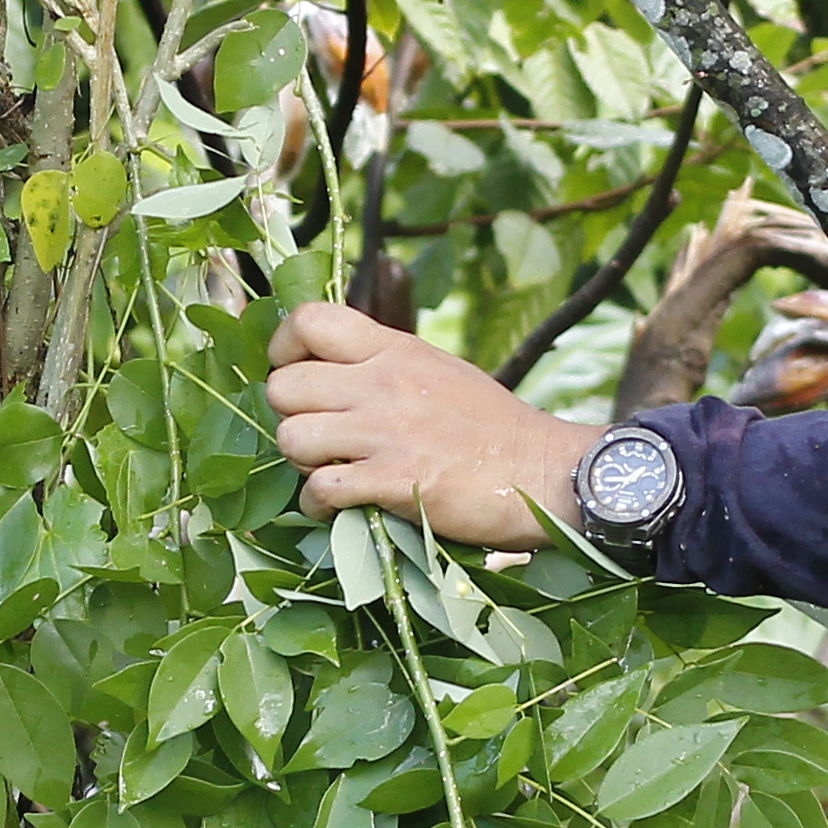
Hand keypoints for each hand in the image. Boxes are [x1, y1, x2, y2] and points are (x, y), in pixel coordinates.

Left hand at [266, 301, 603, 547]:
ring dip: (301, 462)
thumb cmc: (494, 427)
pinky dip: (317, 505)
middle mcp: (383, 382)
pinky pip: (319, 489)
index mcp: (394, 349)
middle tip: (316, 435)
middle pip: (284, 386)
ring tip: (327, 471)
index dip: (285, 348)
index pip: (309, 319)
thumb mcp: (439, 370)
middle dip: (289, 415)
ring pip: (291, 437)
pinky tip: (337, 508)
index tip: (296, 373)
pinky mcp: (392, 481)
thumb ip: (387, 364)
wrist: (543, 471)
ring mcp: (385, 431)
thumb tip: (335, 372)